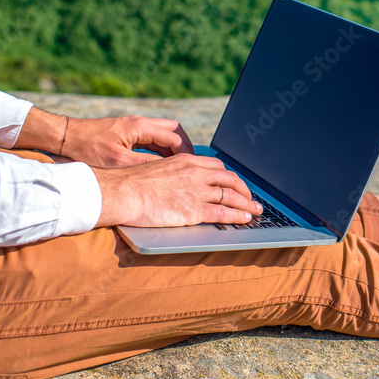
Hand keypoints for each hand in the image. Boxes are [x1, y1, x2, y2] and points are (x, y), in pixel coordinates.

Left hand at [15, 108, 193, 167]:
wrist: (64, 137)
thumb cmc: (87, 148)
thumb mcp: (118, 162)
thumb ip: (145, 165)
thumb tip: (167, 171)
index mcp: (140, 127)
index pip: (174, 137)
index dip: (186, 152)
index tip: (193, 166)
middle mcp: (140, 123)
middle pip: (173, 129)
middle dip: (185, 145)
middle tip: (192, 162)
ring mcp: (133, 126)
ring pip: (163, 132)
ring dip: (173, 147)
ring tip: (180, 164)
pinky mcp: (127, 131)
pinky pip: (152, 137)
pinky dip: (161, 148)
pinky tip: (162, 162)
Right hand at [93, 153, 263, 227]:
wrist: (122, 192)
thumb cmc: (132, 183)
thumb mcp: (159, 169)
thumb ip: (175, 174)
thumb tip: (179, 184)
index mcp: (187, 160)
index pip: (217, 167)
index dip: (229, 177)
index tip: (235, 184)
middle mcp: (197, 173)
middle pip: (230, 179)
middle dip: (244, 190)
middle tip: (251, 198)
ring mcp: (197, 191)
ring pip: (231, 196)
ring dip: (247, 204)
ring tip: (255, 210)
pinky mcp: (195, 210)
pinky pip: (223, 212)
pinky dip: (238, 215)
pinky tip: (245, 218)